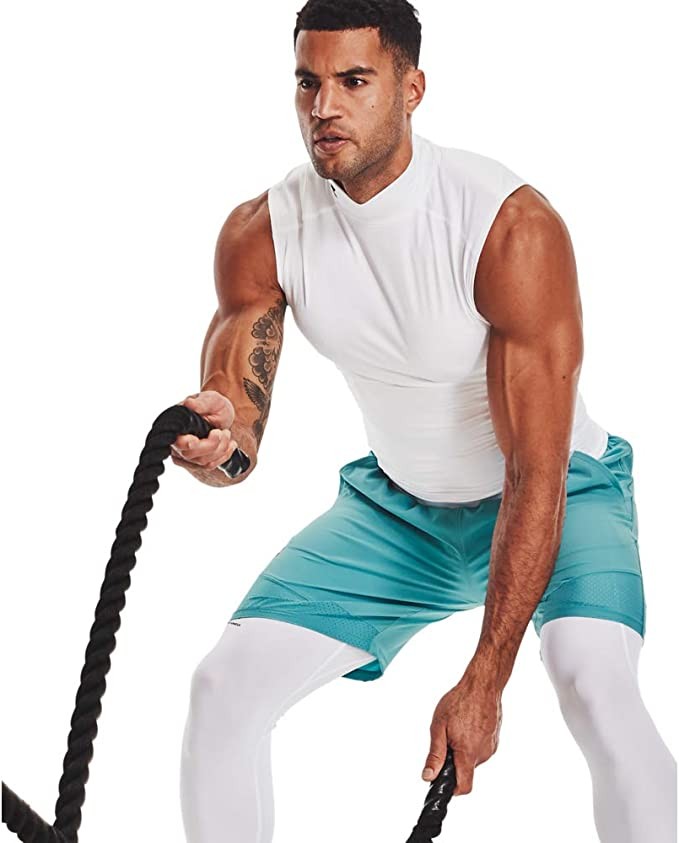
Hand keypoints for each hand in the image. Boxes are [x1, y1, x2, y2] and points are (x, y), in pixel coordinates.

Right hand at [171, 390, 239, 469]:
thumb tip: (188, 403)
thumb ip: (200, 403)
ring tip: (227, 433)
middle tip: (223, 432)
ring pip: (202, 462)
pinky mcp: (197, 462)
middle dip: (212, 445)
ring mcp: (186, 454)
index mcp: (175, 425)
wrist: (221, 413)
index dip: (187, 443)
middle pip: (190, 454)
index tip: (197, 440)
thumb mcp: (210, 399)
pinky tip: (230, 445)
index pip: (175, 441)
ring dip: (221, 449)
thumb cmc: (213, 405)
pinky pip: (210, 466)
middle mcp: (176, 442)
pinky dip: (224, 456)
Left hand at [422, 674, 501, 795]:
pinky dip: (472, 741)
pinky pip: (480, 748)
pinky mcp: (494, 739)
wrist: (482, 684)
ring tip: (458, 726)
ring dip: (463, 748)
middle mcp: (483, 753)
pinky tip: (468, 723)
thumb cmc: (460, 701)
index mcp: (468, 753)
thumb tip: (428, 776)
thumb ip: (435, 754)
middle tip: (447, 737)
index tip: (443, 780)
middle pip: (466, 769)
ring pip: (472, 757)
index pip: (464, 787)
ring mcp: (491, 746)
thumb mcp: (439, 727)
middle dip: (454, 759)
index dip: (452, 789)